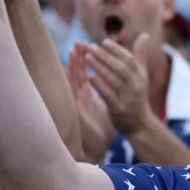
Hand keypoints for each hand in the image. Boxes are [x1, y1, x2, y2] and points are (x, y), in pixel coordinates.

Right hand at [67, 43, 115, 162]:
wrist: (101, 147)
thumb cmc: (104, 127)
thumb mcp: (111, 104)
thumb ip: (114, 88)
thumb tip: (120, 76)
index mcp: (88, 93)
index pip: (86, 71)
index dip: (86, 58)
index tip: (88, 43)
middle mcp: (81, 97)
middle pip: (78, 73)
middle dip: (78, 58)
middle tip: (78, 42)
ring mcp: (77, 104)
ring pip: (72, 82)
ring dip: (71, 67)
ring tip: (71, 52)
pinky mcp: (75, 113)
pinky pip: (72, 96)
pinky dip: (70, 84)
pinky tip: (68, 74)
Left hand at [83, 34, 155, 137]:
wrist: (140, 125)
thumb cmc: (137, 97)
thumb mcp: (142, 76)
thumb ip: (140, 56)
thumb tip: (145, 35)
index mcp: (140, 76)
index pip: (129, 59)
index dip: (117, 50)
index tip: (104, 42)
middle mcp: (136, 85)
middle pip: (120, 67)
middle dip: (105, 56)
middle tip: (90, 46)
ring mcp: (128, 98)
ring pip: (113, 79)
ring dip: (100, 67)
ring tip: (87, 58)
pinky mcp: (119, 109)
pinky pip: (108, 95)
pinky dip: (99, 85)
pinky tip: (89, 77)